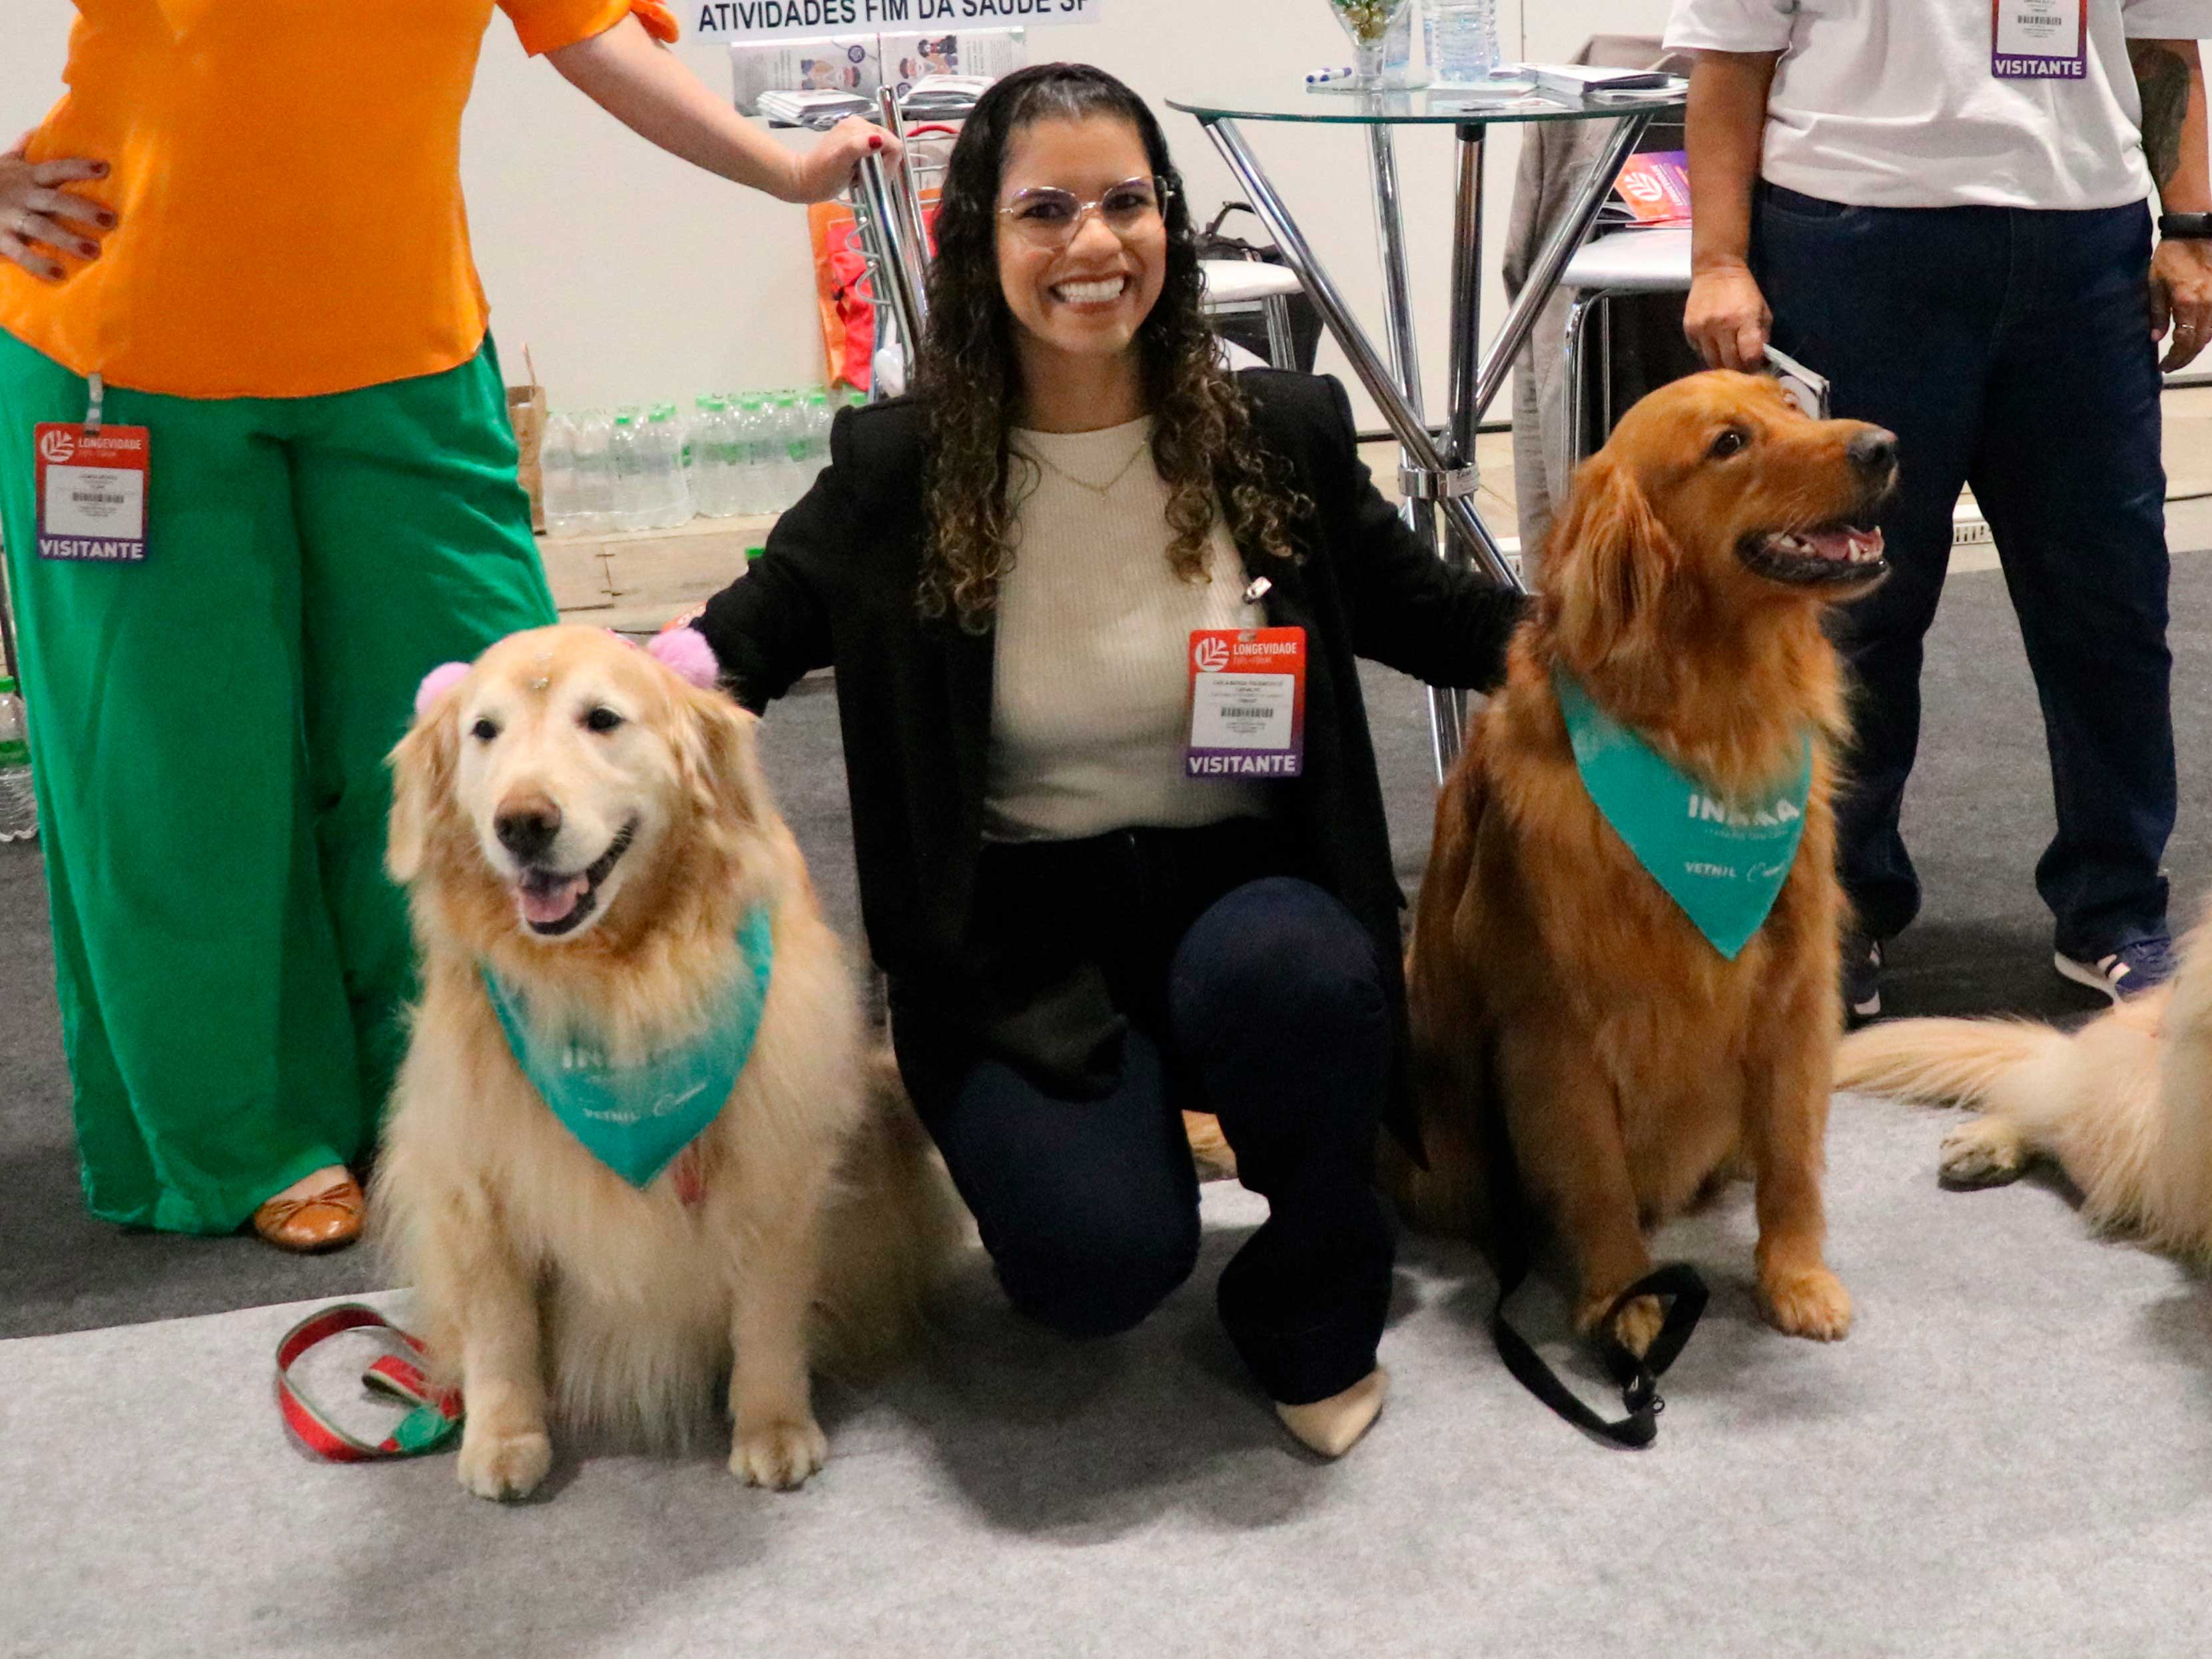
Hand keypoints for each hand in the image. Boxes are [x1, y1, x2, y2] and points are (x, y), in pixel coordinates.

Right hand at [0, 143, 115, 283]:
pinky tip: (59, 274)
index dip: (79, 168)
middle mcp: (22, 196)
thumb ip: (23, 147)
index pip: (57, 169)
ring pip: (41, 228)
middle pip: (55, 201)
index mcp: (27, 177)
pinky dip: (38, 264)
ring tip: (94, 252)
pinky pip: (20, 254)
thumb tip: (42, 127)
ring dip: (67, 240)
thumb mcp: (5, 162)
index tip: (105, 168)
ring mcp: (10, 218)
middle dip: (82, 210)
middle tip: (111, 220)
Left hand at [782, 118, 899, 204]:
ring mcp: (857, 134)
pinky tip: (858, 173)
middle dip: (883, 166)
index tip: (876, 178)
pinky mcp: (853, 143)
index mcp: (861, 127)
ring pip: (882, 152)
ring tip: (861, 177)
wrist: (803, 180)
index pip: (893, 144)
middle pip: (889, 147)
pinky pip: (873, 154)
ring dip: (876, 169)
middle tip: (867, 179)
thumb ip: (858, 147)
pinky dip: (870, 167)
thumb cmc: (822, 174)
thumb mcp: (841, 161)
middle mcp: (861, 125)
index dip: (889, 164)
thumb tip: (877, 140)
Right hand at [1683, 262, 1771, 370]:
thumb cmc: (1744, 290)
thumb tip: (1759, 360)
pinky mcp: (1689, 329)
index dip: (1754, 366)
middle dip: (1738, 368)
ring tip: (1728, 357)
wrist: (1716, 270)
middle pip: (1730, 363)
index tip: (1756, 366)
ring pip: (1712, 361)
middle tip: (1742, 366)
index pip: (1749, 355)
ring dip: (1722, 363)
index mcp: (1745, 318)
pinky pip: (1699, 351)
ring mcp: (1702, 328)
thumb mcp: (1762, 310)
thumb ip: (1762, 336)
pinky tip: (1714, 344)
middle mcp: (1722, 325)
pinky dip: (1708, 352)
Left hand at [2151, 235, 2211, 371]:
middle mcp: (2208, 304)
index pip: (2183, 341)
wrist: (2196, 231)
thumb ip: (2156, 313)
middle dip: (2186, 357)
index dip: (2175, 358)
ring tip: (2183, 353)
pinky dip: (2209, 331)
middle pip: (2200, 341)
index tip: (2164, 366)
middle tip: (2172, 364)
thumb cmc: (2171, 255)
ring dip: (2198, 346)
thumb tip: (2156, 339)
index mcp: (2187, 303)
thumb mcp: (2155, 283)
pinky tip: (2198, 335)